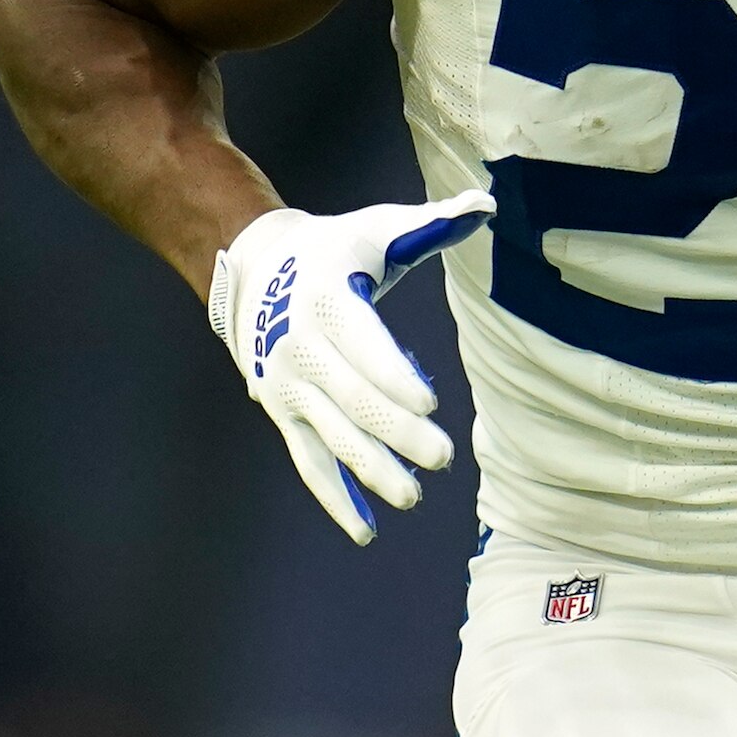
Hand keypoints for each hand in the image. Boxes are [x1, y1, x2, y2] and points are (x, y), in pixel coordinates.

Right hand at [205, 191, 490, 543]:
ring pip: (332, 437)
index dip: (393, 374)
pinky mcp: (282, 413)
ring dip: (371, 471)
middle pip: (352, 398)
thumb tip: (485, 205)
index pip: (362, 343)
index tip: (429, 403)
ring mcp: (289, 386)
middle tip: (442, 457)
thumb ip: (430, 224)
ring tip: (413, 497)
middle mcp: (301, 347)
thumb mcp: (375, 229)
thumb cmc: (333, 250)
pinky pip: (309, 462)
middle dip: (396, 431)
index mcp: (326, 300)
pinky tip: (365, 530)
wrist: (251, 268)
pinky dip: (335, 498)